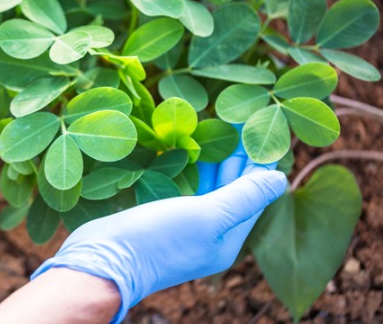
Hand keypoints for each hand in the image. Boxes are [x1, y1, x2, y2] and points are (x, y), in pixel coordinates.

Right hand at [32, 145, 286, 322]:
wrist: (103, 260)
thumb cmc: (159, 238)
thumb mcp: (207, 216)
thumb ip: (243, 196)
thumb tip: (280, 178)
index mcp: (227, 239)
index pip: (253, 195)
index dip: (258, 163)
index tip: (258, 130)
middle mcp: (208, 234)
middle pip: (231, 190)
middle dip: (236, 157)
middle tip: (238, 122)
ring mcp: (183, 226)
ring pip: (207, 187)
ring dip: (213, 160)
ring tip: (217, 128)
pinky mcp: (159, 217)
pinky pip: (184, 188)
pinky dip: (190, 168)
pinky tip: (187, 148)